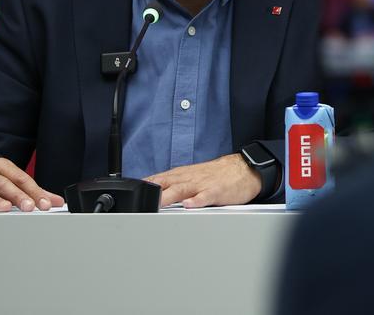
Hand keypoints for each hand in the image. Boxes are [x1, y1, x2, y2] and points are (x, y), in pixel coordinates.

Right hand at [0, 154, 63, 211]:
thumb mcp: (9, 175)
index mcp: (3, 167)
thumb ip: (32, 189)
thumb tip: (55, 201)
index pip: (22, 179)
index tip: (45, 204)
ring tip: (6, 208)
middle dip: (17, 196)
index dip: (34, 192)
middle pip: (4, 184)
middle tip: (29, 207)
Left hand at [145, 154, 260, 208]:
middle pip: (165, 184)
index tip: (129, 197)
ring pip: (181, 190)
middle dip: (150, 192)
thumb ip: (175, 185)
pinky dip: (196, 201)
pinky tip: (188, 205)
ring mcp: (202, 185)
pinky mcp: (217, 192)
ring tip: (157, 204)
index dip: (142, 187)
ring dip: (168, 196)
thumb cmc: (218, 175)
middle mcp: (189, 178)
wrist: (244, 169)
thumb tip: (155, 193)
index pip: (157, 179)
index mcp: (182, 175)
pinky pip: (205, 196)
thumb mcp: (193, 176)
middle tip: (137, 203)